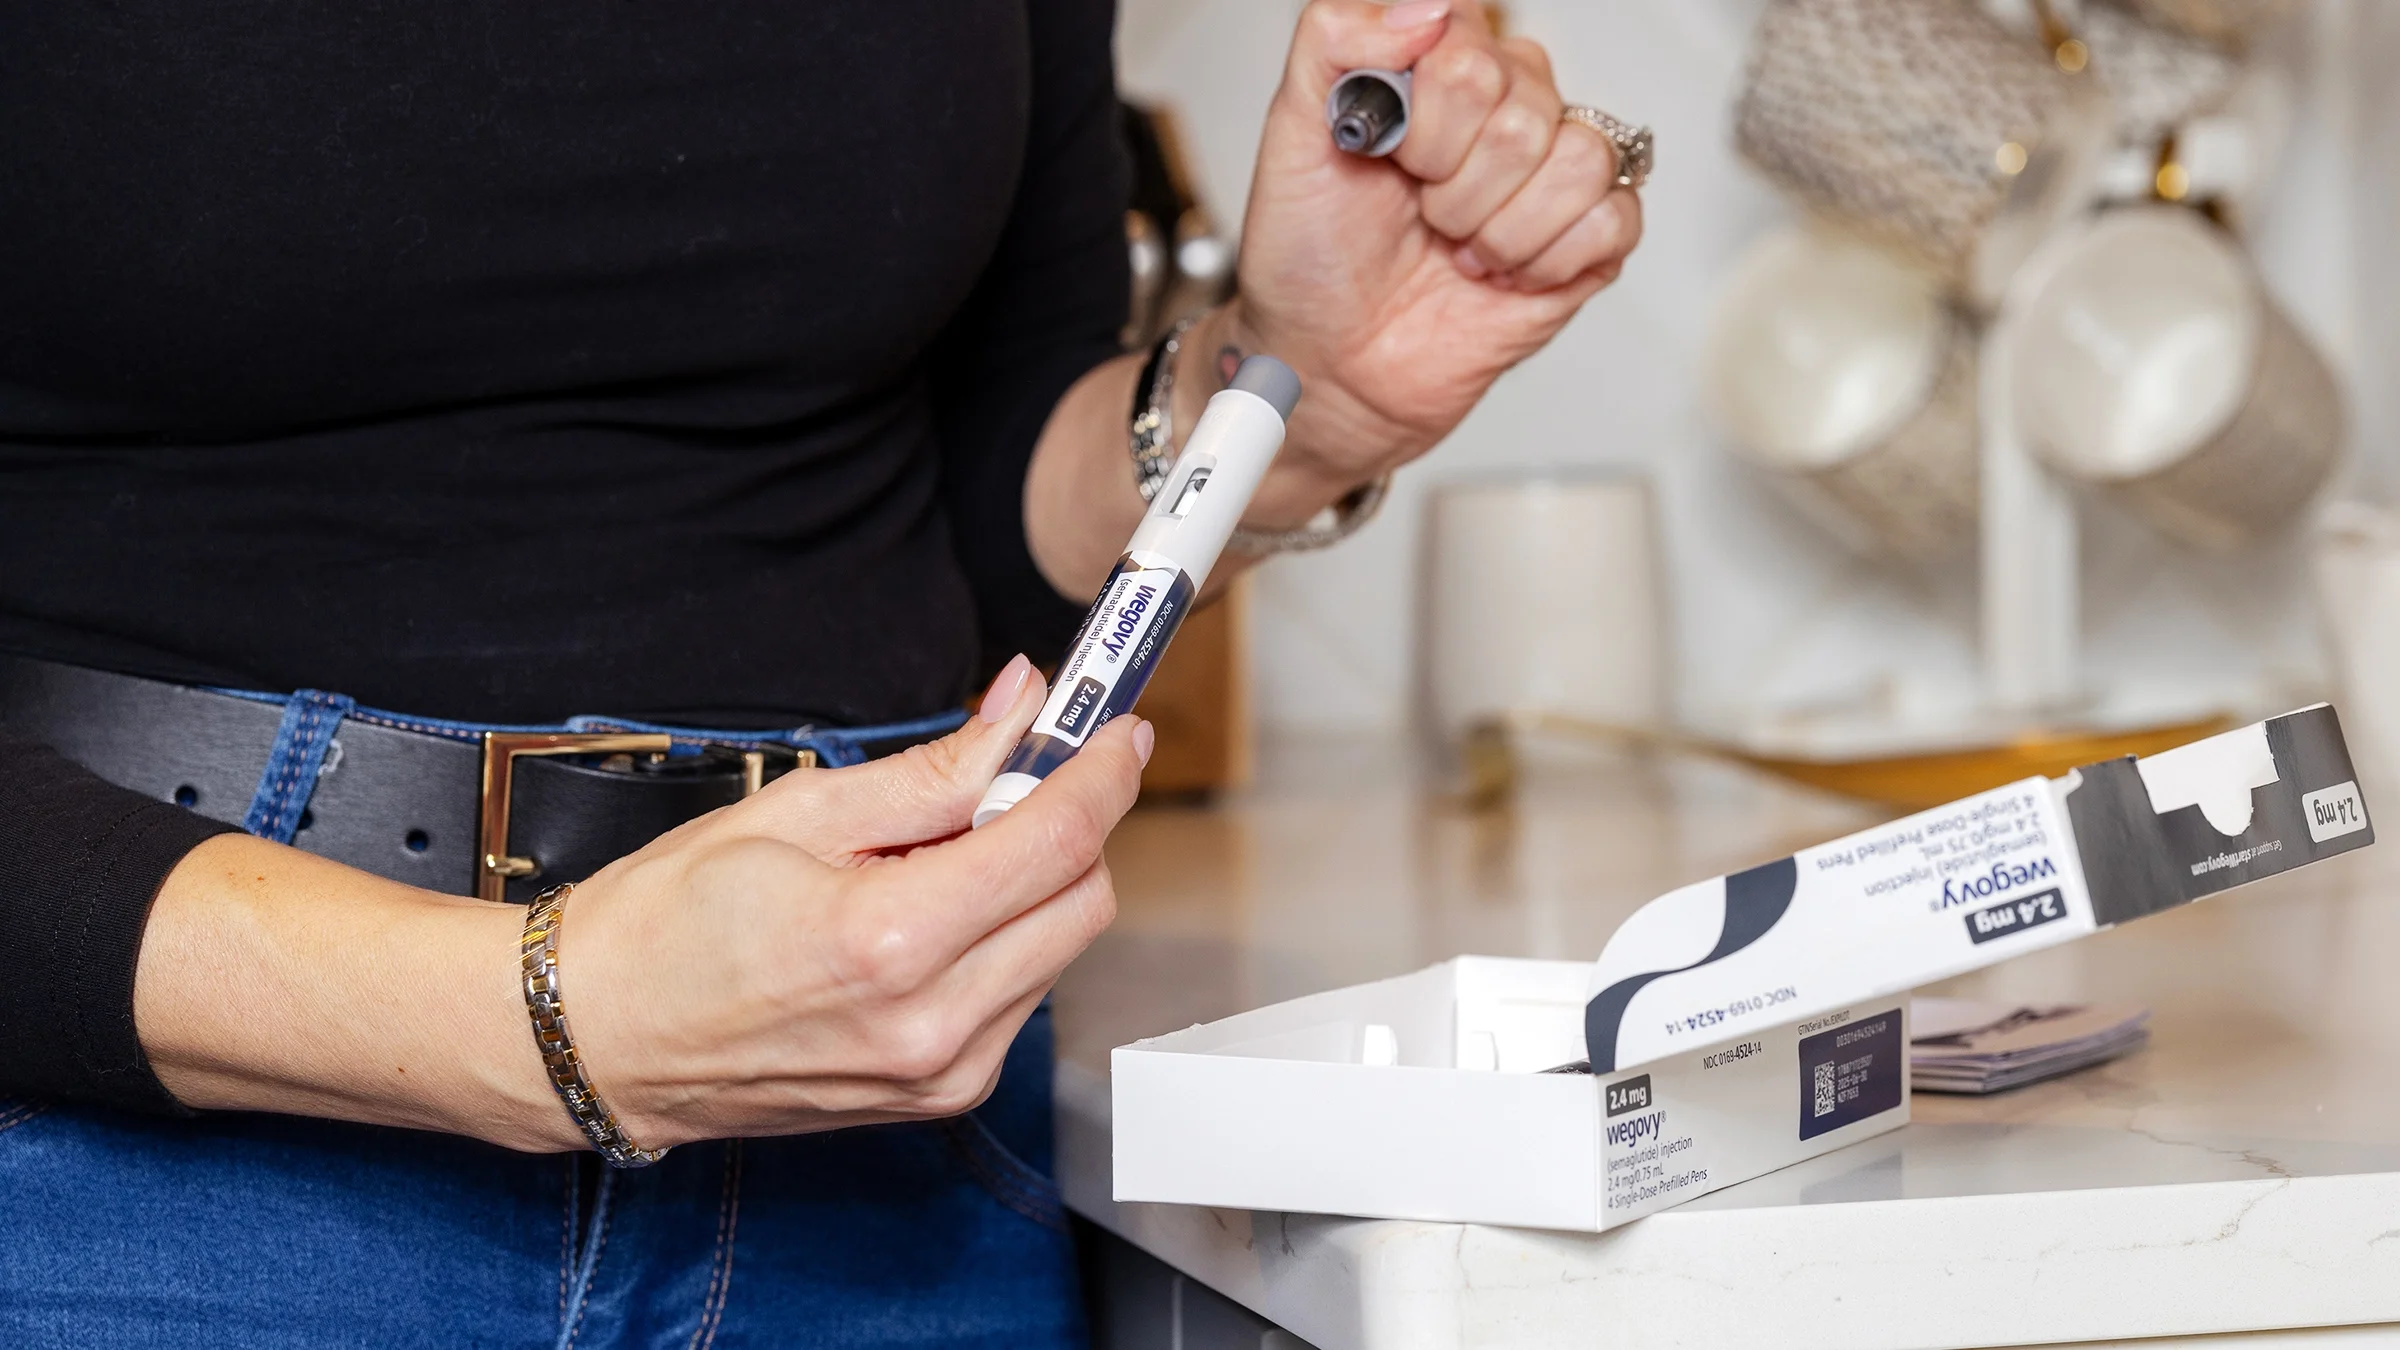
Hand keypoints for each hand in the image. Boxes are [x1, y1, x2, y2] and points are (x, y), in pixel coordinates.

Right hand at [557, 655, 1149, 1148]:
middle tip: (1016, 776)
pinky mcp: (943, 1095)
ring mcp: (943, 1072)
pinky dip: (1003, 939)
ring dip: (1033, 884)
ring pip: (1060, 949)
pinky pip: (1020, 995)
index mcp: (893, 942)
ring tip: (937, 856)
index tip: (1116, 728)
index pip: (1057, 841)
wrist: (601, 1039)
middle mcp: (934, 1023)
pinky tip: (928, 915)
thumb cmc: (671, 923)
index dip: (1100, 770)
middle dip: (1068, 824)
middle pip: (1083, 899)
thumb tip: (1023, 707)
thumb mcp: (801, 812)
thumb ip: (936, 767)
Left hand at [1212, 0, 1643, 520]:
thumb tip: (1426, 5)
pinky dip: (1545, 260)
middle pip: (1522, 109)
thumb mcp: (1291, 134)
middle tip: (1420, 214)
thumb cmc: (1310, 258)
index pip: (1471, 41)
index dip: (1428, 112)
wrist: (1327, 364)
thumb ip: (1337, 38)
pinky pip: (1612, 217)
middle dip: (1452, 183)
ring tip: (1458, 248)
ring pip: (1576, 159)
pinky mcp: (1587, 241)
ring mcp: (1549, 175)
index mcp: (1440, 69)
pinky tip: (1502, 274)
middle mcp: (1504, 110)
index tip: (1388, 154)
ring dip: (1499, 226)